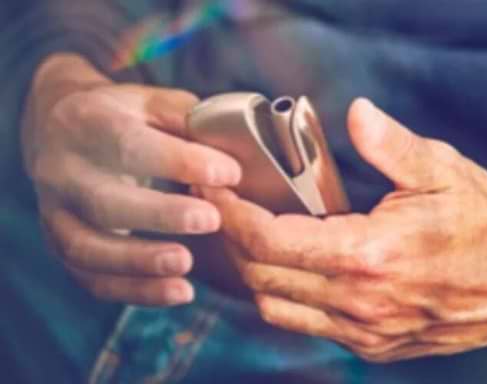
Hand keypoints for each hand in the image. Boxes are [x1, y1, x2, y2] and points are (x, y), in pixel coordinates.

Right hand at [22, 53, 241, 305]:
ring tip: (187, 266)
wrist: (59, 131)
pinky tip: (178, 292)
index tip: (229, 173)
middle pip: (104, 201)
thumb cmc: (125, 118)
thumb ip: (188, 122)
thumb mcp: (152, 103)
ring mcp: (56, 213)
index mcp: (90, 123)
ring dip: (141, 262)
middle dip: (160, 215)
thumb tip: (237, 150)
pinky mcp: (60, 246)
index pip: (132, 145)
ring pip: (88, 248)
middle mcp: (63, 170)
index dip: (181, 161)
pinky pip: (92, 278)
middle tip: (210, 221)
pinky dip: (135, 291)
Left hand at [203, 99, 486, 361]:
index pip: (269, 242)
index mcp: (369, 255)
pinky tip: (299, 268)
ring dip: (255, 274)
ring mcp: (368, 332)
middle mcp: (361, 302)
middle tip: (229, 207)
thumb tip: (356, 114)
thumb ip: (391, 145)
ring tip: (255, 238)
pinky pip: (311, 327)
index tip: (218, 189)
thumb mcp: (444, 172)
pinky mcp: (379, 347)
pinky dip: (289, 297)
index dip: (232, 215)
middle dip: (233, 242)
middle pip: (261, 278)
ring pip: (278, 310)